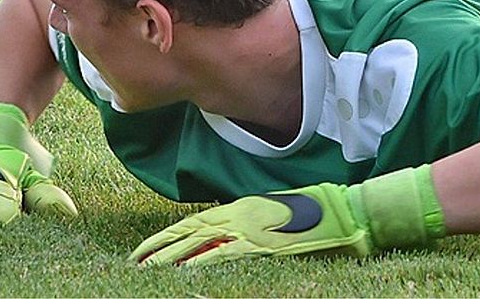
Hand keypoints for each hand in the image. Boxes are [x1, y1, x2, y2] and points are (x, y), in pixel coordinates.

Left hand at [130, 183, 373, 266]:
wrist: (344, 211)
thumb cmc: (317, 212)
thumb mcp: (277, 213)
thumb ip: (253, 222)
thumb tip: (235, 234)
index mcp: (242, 207)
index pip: (195, 221)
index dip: (169, 236)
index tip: (148, 249)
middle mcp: (240, 215)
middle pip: (189, 231)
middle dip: (159, 247)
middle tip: (135, 261)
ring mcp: (250, 229)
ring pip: (199, 242)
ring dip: (170, 256)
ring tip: (146, 268)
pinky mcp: (262, 244)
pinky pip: (224, 254)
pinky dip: (201, 262)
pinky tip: (182, 271)